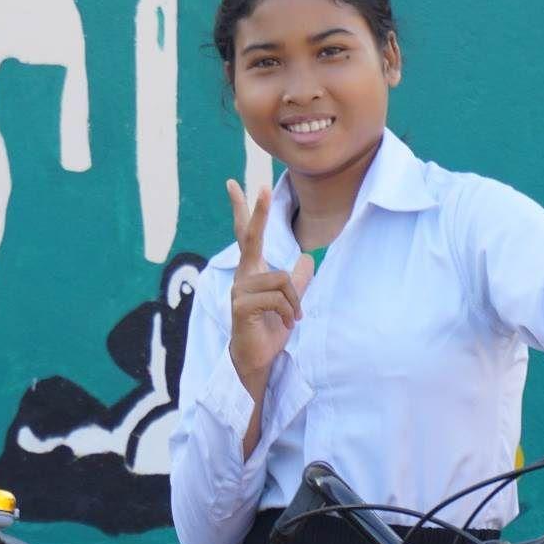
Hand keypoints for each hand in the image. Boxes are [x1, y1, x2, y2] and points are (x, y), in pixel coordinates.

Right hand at [225, 179, 314, 383]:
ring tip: (291, 318)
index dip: (244, 210)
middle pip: (250, 238)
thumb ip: (297, 281)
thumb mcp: (289, 301)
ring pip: (280, 279)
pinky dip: (286, 311)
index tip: (234, 185)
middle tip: (262, 187)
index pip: (246, 235)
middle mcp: (242, 276)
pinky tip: (284, 323)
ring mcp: (239, 290)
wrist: (257, 358)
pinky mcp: (241, 306)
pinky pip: (276, 298)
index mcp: (252, 271)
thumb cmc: (268, 329)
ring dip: (293, 301)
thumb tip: (309, 258)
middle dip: (258, 213)